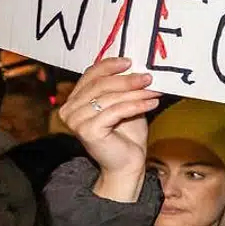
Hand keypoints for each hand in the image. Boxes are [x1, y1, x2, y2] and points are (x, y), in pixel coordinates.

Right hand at [59, 58, 160, 202]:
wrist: (128, 164)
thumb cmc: (127, 135)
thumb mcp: (125, 104)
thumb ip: (123, 88)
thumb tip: (137, 66)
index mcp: (75, 100)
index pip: (90, 75)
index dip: (109, 66)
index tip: (130, 61)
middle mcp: (70, 109)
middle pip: (100, 85)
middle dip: (127, 80)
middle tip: (148, 77)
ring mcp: (76, 121)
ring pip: (109, 98)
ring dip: (135, 93)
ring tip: (155, 90)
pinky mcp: (87, 131)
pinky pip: (116, 111)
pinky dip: (136, 105)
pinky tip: (152, 103)